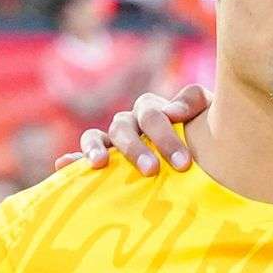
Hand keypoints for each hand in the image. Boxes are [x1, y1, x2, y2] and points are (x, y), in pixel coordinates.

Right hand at [63, 81, 210, 173]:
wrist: (209, 155)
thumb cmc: (209, 136)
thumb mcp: (208, 114)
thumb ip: (195, 102)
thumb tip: (172, 110)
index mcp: (153, 110)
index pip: (150, 113)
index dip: (164, 134)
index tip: (183, 161)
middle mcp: (129, 123)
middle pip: (122, 126)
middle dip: (136, 148)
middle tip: (153, 171)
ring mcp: (112, 141)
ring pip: (96, 136)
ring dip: (96, 148)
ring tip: (100, 163)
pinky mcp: (101, 160)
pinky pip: (80, 157)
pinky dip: (72, 159)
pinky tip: (63, 165)